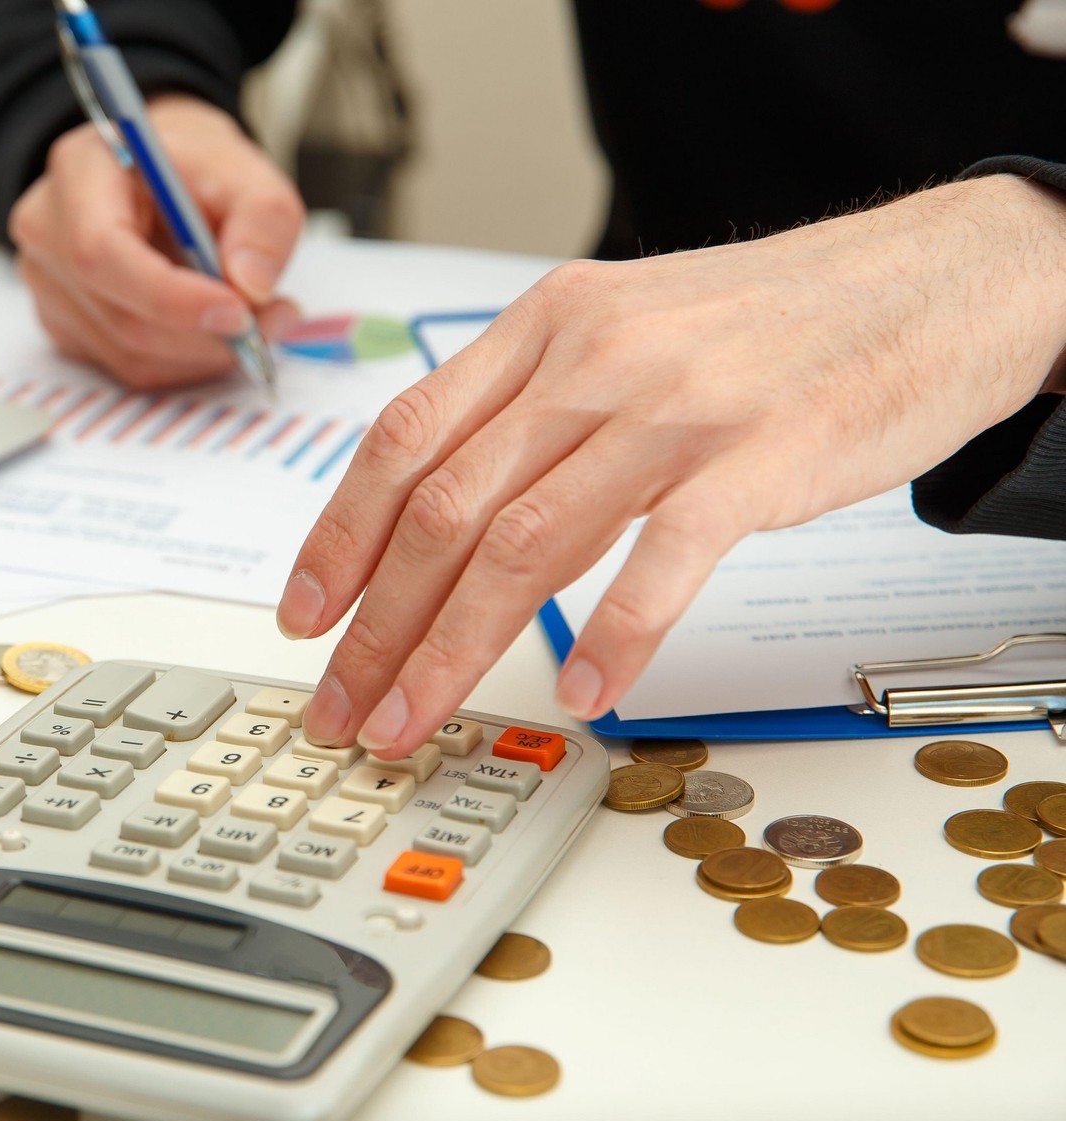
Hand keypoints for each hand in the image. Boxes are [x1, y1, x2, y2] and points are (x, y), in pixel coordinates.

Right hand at [9, 94, 304, 390]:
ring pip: (131, 354)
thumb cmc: (192, 171)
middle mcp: (48, 230)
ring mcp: (49, 285)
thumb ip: (263, 218)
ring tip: (254, 318)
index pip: (102, 252)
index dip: (170, 296)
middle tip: (272, 320)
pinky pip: (130, 369)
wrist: (159, 179)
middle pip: (123, 316)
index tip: (238, 312)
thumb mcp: (246, 170)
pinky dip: (185, 361)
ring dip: (204, 353)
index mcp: (80, 171)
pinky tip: (211, 328)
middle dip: (207, 334)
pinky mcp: (66, 327)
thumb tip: (251, 286)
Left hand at [276, 175, 1065, 759]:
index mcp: (545, 326)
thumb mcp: (624, 330)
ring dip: (452, 650)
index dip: (338, 535)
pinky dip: (614, 636)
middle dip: (375, 625)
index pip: (404, 438)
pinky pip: (660, 560)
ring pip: (523, 544)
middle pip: (442, 508)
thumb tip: (445, 509)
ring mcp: (672, 407)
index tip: (303, 615)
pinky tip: (579, 697)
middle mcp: (591, 359)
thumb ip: (534, 406)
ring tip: (413, 720)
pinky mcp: (758, 457)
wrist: (933, 282)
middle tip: (341, 704)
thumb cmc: (772, 324)